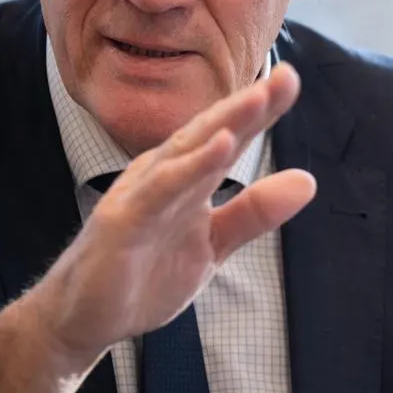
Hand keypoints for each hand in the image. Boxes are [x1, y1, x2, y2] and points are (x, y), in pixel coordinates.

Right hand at [32, 62, 315, 367]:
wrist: (84, 317)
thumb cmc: (145, 273)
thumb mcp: (214, 243)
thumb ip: (255, 211)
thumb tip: (308, 181)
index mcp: (187, 177)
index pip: (229, 137)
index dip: (262, 110)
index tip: (292, 78)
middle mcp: (163, 175)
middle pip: (211, 133)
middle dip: (248, 105)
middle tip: (287, 75)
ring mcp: (141, 195)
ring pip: (186, 153)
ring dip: (223, 124)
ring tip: (258, 99)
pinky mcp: (123, 222)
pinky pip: (159, 191)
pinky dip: (188, 168)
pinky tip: (218, 149)